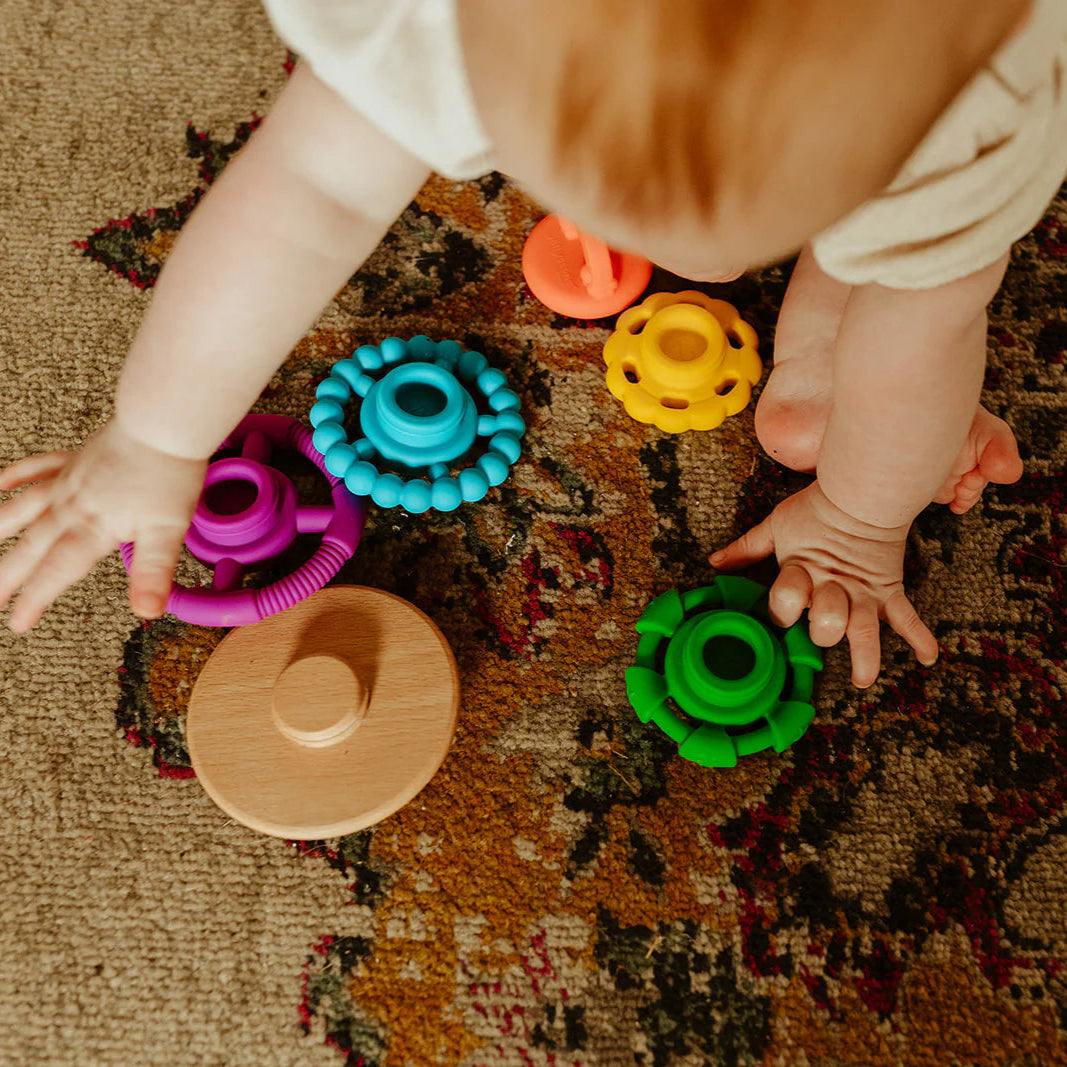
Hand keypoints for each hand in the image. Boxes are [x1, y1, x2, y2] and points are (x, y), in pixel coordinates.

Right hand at [0, 419, 206, 630]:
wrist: (163, 424)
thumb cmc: (169, 474)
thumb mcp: (168, 531)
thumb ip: (152, 572)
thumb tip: (147, 611)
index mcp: (92, 528)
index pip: (57, 570)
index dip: (37, 598)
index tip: (19, 623)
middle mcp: (72, 505)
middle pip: (33, 545)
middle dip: (9, 575)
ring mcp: (70, 479)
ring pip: (25, 507)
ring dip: (1, 527)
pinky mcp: (76, 458)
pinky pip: (38, 467)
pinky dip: (17, 475)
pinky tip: (0, 483)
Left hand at [710, 481, 937, 686]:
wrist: (863, 490)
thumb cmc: (815, 508)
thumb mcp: (776, 525)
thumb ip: (747, 547)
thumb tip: (715, 562)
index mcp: (802, 572)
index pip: (786, 600)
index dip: (780, 609)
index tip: (779, 614)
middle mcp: (834, 587)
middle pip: (827, 622)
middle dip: (822, 632)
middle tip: (820, 632)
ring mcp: (864, 592)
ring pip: (865, 630)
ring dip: (865, 657)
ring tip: (862, 680)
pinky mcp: (889, 590)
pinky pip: (907, 616)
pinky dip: (920, 637)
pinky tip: (928, 658)